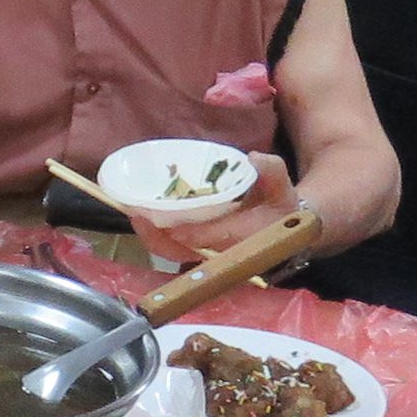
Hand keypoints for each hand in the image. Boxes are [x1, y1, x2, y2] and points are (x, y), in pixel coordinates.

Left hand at [133, 155, 295, 269]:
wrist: (282, 229)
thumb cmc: (278, 205)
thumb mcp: (281, 187)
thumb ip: (273, 172)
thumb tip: (256, 159)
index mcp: (244, 239)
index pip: (212, 239)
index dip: (189, 232)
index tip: (166, 220)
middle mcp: (222, 253)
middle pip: (183, 251)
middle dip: (158, 234)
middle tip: (138, 213)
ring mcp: (208, 256)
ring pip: (174, 253)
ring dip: (152, 236)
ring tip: (134, 213)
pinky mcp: (198, 253)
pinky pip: (173, 250)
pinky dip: (156, 237)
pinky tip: (142, 218)